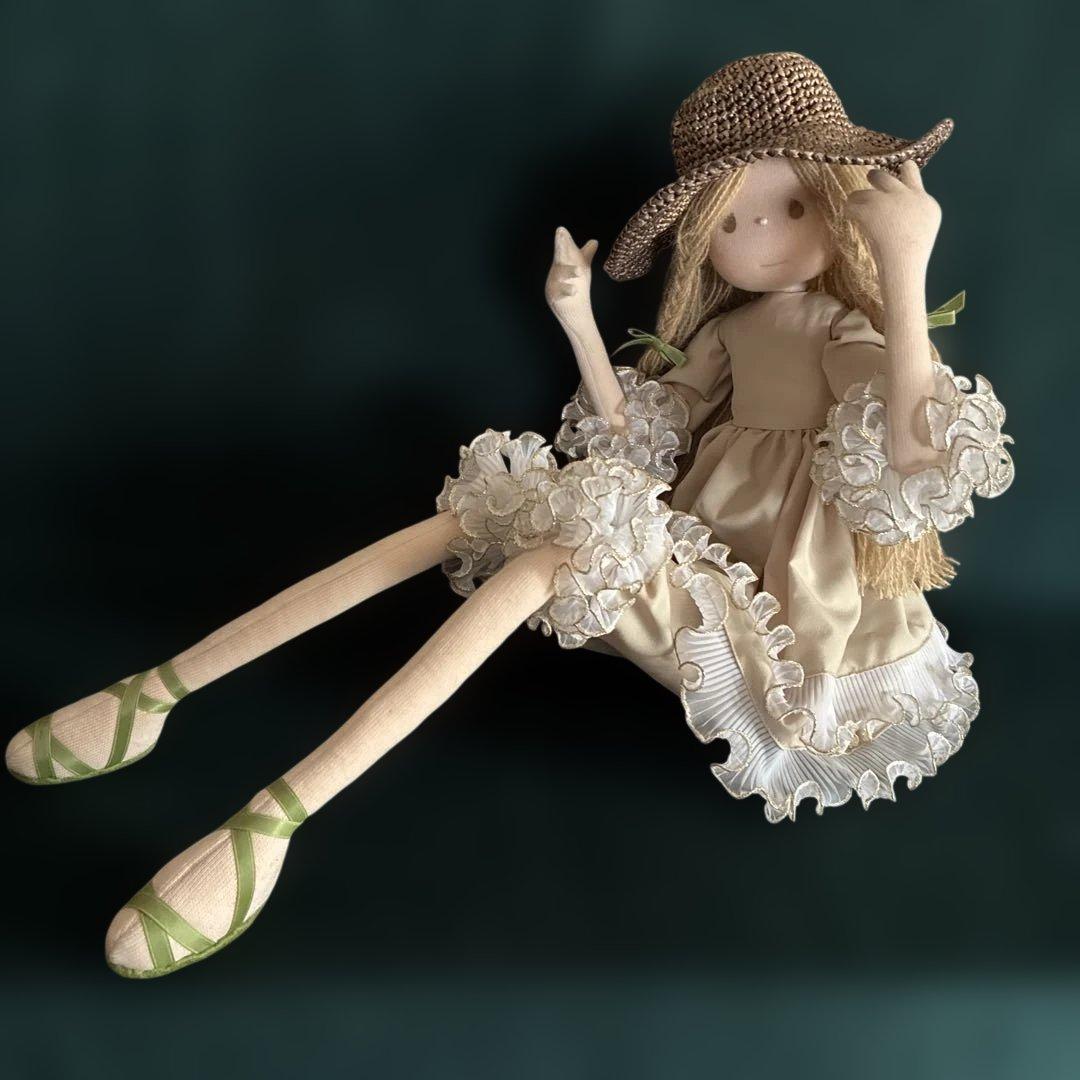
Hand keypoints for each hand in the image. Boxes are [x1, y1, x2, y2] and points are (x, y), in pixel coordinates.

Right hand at [545, 226, 597, 325]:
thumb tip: (594, 241)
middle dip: (561, 244)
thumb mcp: (581, 266)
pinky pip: (561, 292)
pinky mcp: (556, 295)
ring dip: (570, 271)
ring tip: (578, 271)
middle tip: (561, 232)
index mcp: (565, 260)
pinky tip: (574, 291)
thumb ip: (586, 253)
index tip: (561, 229)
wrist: (571, 305)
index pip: (565, 246)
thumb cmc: (576, 283)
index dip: (563, 238)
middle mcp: (560, 268)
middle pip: (560, 255)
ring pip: (562, 274)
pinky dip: (568, 290)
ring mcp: (556, 281)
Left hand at [842, 161, 940, 276]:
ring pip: (864, 191)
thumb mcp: (921, 232)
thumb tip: (896, 209)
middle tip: (869, 178)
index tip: (900, 167)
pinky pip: (852, 203)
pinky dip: (850, 210)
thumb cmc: (910, 259)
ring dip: (859, 199)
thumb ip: (912, 215)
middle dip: (875, 177)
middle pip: (885, 177)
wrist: (903, 267)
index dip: (905, 171)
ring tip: (856, 210)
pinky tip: (850, 217)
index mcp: (925, 203)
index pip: (912, 174)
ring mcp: (890, 200)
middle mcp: (908, 196)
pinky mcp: (871, 208)